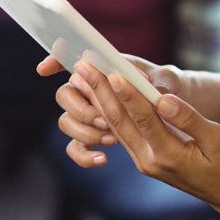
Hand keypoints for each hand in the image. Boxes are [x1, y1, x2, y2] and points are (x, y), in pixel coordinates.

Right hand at [40, 53, 189, 167]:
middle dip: (79, 108)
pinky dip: (84, 155)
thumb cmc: (169, 86)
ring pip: (66, 122)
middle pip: (64, 94)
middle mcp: (92, 89)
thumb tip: (154, 91)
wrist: (175, 110)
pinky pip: (75, 148)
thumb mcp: (171, 80)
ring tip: (112, 138)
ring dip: (84, 131)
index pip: (74, 60)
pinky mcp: (94, 136)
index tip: (45, 69)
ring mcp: (90, 113)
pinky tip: (104, 159)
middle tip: (102, 119)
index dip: (55, 61)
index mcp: (105, 67)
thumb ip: (163, 82)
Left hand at [65, 60, 219, 217]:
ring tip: (84, 76)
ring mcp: (145, 162)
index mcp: (169, 156)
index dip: (128, 94)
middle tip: (84, 67)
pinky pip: (123, 132)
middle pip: (120, 121)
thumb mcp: (219, 139)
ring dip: (99, 98)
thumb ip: (189, 120)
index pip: (143, 120)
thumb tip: (165, 99)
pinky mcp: (144, 159)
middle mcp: (150, 161)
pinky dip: (110, 110)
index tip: (114, 72)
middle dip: (101, 91)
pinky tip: (100, 94)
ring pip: (117, 126)